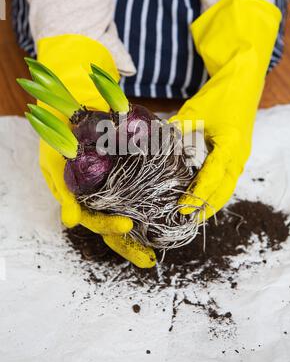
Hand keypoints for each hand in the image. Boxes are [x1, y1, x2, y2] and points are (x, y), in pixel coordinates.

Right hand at [37, 34, 155, 267]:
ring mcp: (109, 186)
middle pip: (112, 225)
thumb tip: (70, 223)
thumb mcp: (54, 160)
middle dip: (129, 244)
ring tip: (159, 245)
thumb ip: (64, 191)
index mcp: (78, 196)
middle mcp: (95, 195)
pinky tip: (164, 210)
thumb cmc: (59, 132)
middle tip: (149, 259)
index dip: (109, 227)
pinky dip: (148, 202)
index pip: (94, 220)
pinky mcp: (123, 173)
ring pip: (126, 213)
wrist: (70, 102)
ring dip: (142, 230)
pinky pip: (136, 191)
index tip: (128, 225)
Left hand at [170, 0, 280, 220]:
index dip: (198, 193)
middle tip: (185, 221)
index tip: (182, 208)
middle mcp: (239, 155)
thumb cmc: (220, 95)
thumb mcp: (195, 111)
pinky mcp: (237, 156)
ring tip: (191, 215)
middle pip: (224, 190)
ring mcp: (241, 157)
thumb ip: (176, 131)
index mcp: (231, 143)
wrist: (244, 83)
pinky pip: (226, 179)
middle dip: (206, 207)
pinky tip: (199, 196)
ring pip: (227, 187)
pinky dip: (214, 190)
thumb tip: (152, 146)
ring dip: (211, 202)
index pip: (213, 175)